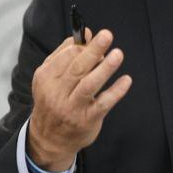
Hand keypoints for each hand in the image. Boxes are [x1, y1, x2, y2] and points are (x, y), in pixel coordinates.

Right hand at [27, 28, 132, 170]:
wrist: (49, 139)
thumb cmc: (54, 100)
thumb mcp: (51, 77)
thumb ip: (66, 53)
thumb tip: (87, 33)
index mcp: (46, 78)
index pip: (66, 56)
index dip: (84, 46)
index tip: (97, 38)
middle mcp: (56, 93)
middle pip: (77, 68)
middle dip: (93, 50)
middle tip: (107, 35)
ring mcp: (71, 108)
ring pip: (89, 85)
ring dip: (105, 68)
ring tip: (118, 55)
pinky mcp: (86, 120)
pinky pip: (103, 104)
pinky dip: (116, 91)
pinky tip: (126, 80)